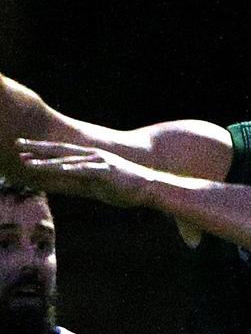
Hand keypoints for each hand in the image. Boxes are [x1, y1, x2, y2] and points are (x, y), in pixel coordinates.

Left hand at [15, 138, 154, 207]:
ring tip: (31, 163)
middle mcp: (91, 156)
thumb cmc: (124, 188)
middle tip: (18, 145)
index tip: (22, 151)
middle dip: (37, 149)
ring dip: (48, 162)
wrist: (149, 187)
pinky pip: (86, 170)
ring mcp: (99, 162)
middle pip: (59, 151)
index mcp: (88, 158)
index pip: (60, 154)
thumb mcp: (97, 185)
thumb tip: (65, 183)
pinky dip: (72, 170)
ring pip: (69, 161)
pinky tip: (59, 169)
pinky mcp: (107, 171)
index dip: (40, 152)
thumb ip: (81, 181)